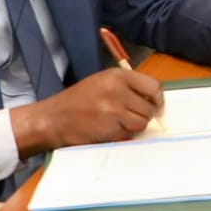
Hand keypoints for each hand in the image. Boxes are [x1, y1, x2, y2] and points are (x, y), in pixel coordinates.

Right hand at [12, 67, 163, 154]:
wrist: (53, 118)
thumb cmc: (78, 100)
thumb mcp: (103, 82)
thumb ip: (129, 86)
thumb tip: (156, 99)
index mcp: (118, 75)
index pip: (154, 86)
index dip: (157, 98)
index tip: (153, 104)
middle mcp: (118, 90)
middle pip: (150, 107)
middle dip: (143, 114)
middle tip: (127, 115)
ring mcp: (114, 109)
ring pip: (142, 122)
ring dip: (134, 126)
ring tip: (117, 122)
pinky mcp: (110, 128)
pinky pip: (129, 134)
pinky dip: (122, 134)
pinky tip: (108, 129)